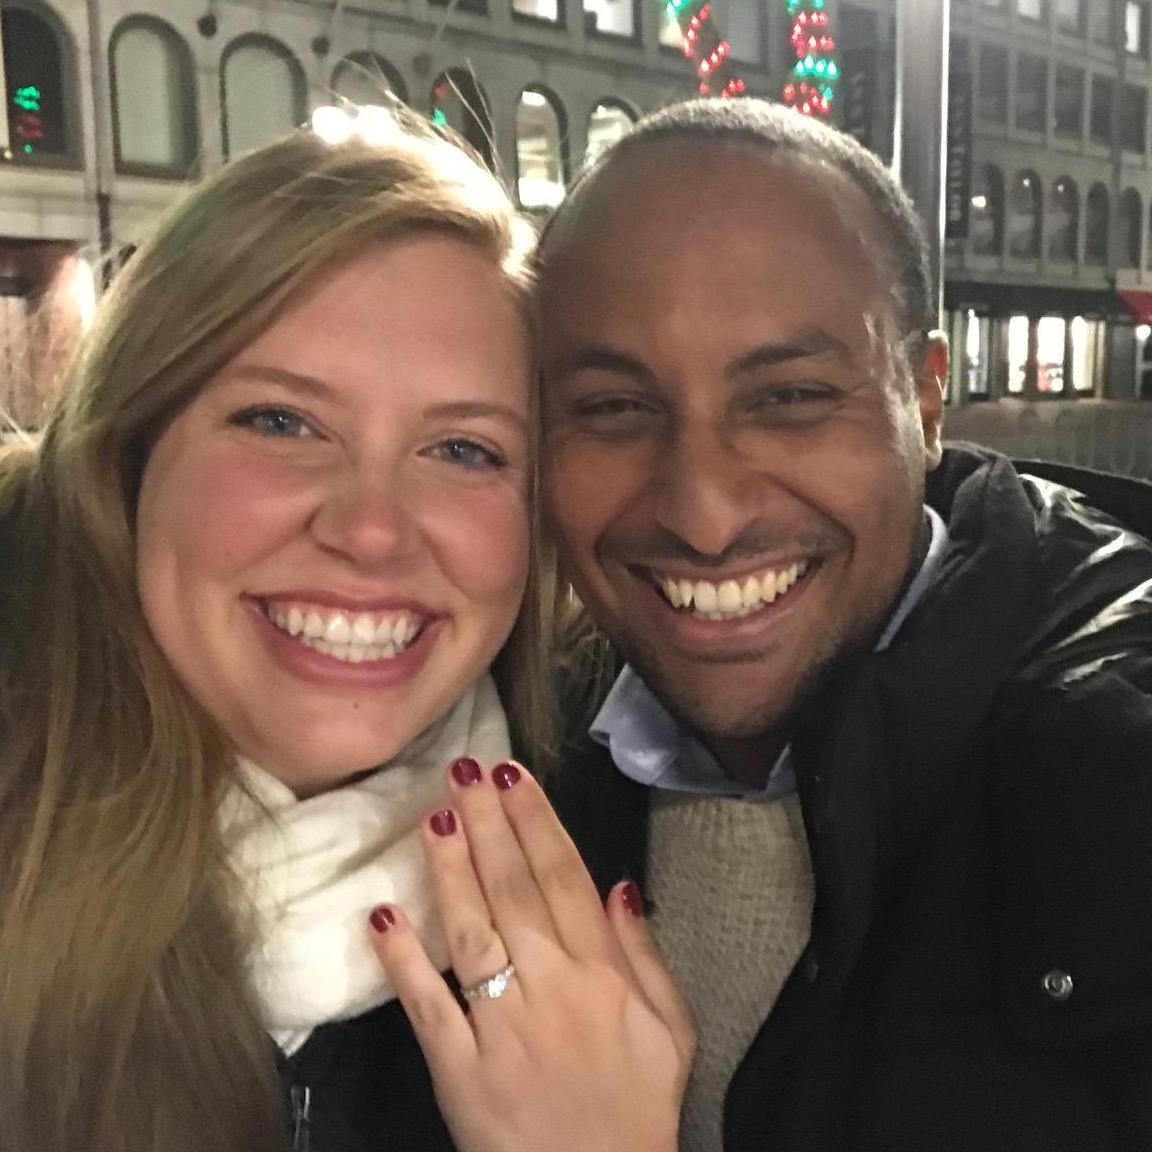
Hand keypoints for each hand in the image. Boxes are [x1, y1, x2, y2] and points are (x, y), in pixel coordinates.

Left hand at [368, 758, 694, 1151]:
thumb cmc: (637, 1107)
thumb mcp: (673, 1030)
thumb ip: (646, 955)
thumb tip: (619, 886)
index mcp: (602, 975)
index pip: (564, 878)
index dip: (536, 821)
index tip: (513, 775)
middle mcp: (551, 988)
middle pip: (513, 890)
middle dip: (487, 824)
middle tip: (463, 770)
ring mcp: (501, 1027)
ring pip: (471, 932)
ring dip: (449, 870)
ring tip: (431, 815)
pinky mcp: (459, 1069)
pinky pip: (428, 1006)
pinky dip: (404, 961)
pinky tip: (381, 915)